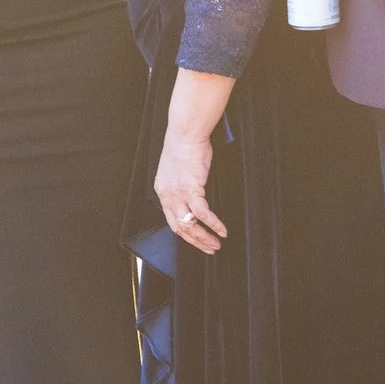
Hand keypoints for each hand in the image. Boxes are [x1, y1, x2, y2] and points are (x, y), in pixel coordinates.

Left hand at [154, 130, 226, 254]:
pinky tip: (222, 230)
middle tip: (209, 248)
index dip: (185, 234)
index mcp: (162, 191)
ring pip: (190, 225)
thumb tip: (192, 196)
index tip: (197, 241)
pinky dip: (213, 224)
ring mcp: (178, 194)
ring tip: (216, 244)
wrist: (186, 134)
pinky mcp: (191, 189)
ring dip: (205, 237)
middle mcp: (167, 195)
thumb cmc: (184, 148)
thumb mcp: (176, 170)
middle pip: (180, 228)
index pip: (171, 221)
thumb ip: (180, 186)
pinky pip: (202, 213)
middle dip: (196, 241)